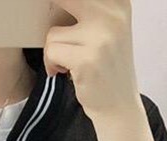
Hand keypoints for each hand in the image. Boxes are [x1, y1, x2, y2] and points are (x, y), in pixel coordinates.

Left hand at [44, 0, 142, 120]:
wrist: (118, 104)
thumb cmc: (105, 65)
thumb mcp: (107, 26)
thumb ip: (87, 7)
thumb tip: (47, 2)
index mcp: (118, 1)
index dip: (62, 1)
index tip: (62, 10)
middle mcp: (113, 13)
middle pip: (62, 0)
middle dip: (50, 11)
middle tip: (56, 38)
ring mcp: (101, 36)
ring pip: (52, 32)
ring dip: (52, 51)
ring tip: (68, 61)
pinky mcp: (87, 58)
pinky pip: (51, 51)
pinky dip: (52, 64)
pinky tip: (65, 72)